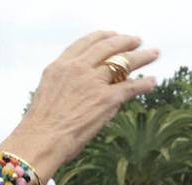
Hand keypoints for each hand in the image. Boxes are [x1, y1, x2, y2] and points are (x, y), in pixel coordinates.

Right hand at [2, 33, 158, 176]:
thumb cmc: (39, 126)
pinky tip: (152, 81)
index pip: (86, 43)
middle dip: (125, 41)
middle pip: (108, 47)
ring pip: (124, 62)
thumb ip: (65, 84)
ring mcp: (93, 82)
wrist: (41, 140)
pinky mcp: (106, 99)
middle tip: (136, 41)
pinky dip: (144, 83)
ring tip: (152, 54)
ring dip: (142, 56)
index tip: (112, 36)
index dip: (102, 37)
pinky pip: (131, 86)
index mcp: (61, 66)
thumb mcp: (47, 94)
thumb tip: (83, 87)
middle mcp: (78, 68)